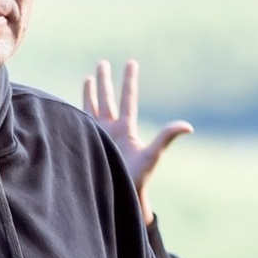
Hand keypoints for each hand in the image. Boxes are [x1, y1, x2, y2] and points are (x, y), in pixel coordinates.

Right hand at [81, 57, 192, 212]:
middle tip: (102, 63)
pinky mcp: (88, 142)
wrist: (121, 194)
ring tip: (88, 77)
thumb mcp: (153, 154)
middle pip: (107, 98)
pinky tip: (69, 103)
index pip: (128, 98)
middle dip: (105, 81)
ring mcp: (99, 135)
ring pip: (92, 107)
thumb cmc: (137, 177)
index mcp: (127, 127)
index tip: (130, 63)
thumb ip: (166, 137)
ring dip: (91, 92)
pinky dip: (75, 111)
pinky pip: (79, 123)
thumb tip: (189, 126)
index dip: (129, 80)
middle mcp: (112, 128)